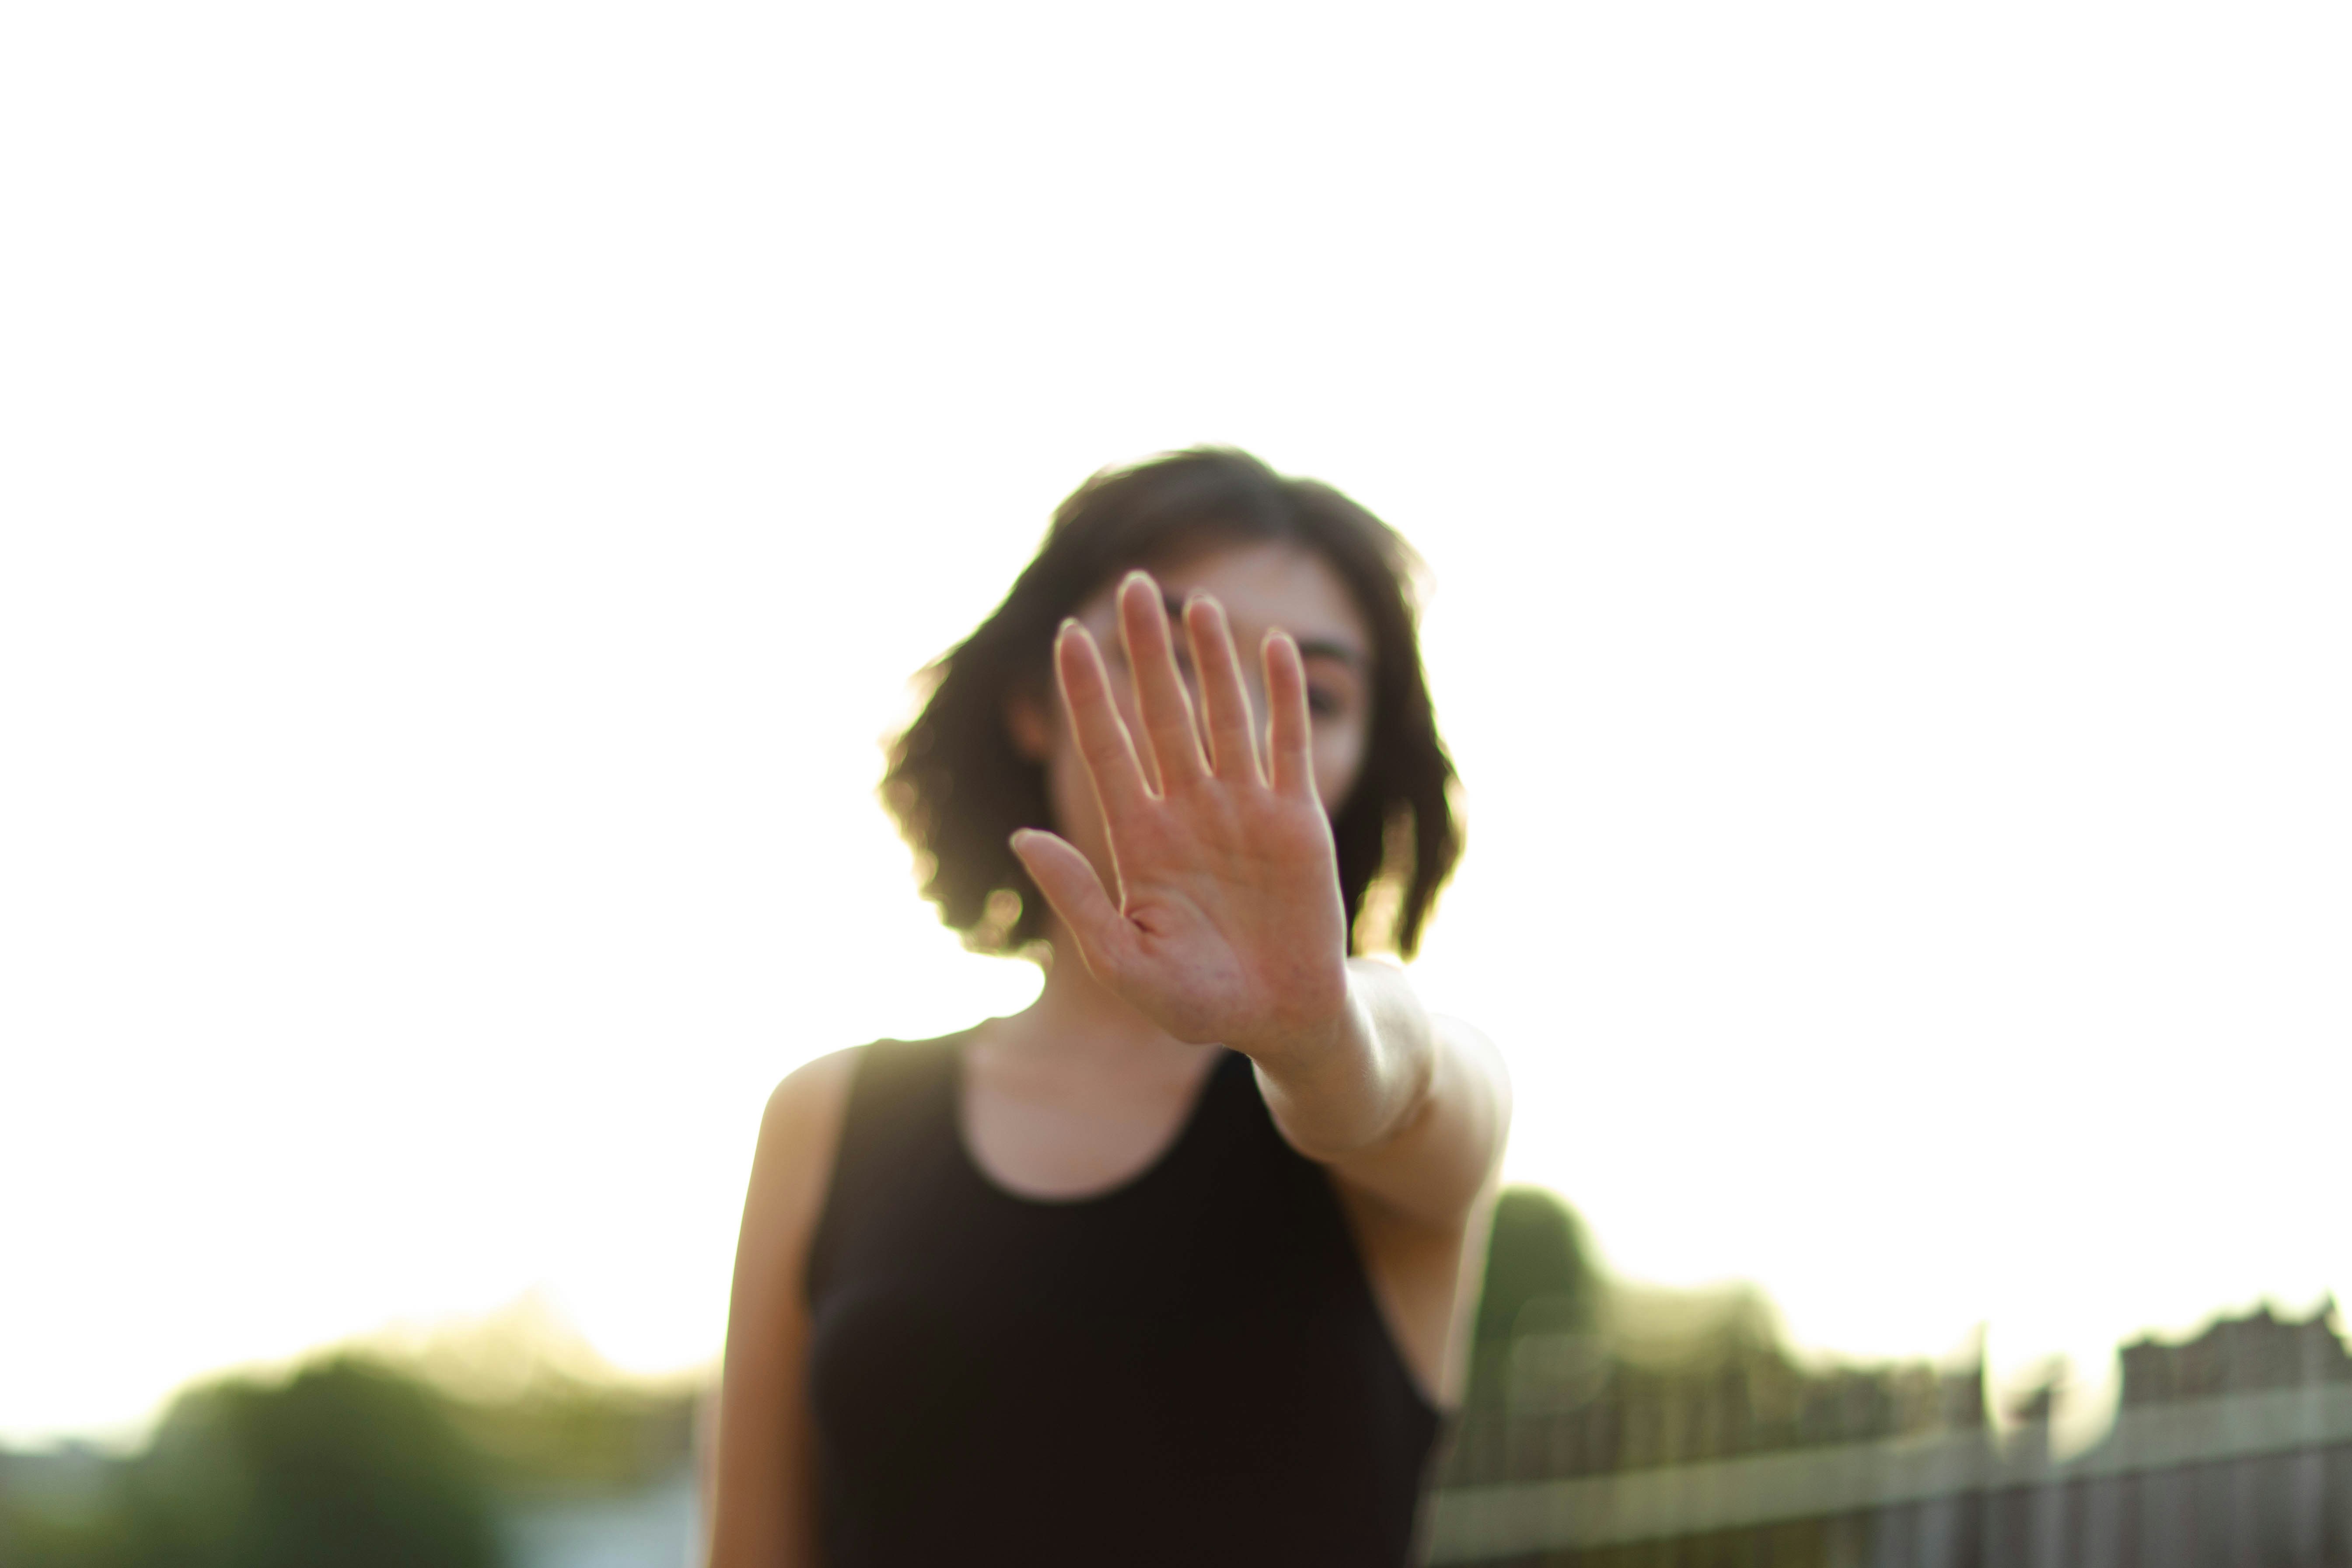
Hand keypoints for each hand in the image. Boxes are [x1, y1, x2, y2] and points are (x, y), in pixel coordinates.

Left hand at [1009, 571, 1352, 1060]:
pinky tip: (1274, 647)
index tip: (1069, 636)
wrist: (1279, 1021)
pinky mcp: (1297, 820)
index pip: (1107, 748)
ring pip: (1223, 716)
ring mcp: (1244, 810)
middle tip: (1133, 584)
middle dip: (1146, 651)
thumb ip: (1077, 901)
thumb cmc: (1196, 1003)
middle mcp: (1188, 811)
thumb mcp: (1123, 964)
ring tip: (1196, 602)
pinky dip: (1284, 697)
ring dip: (1211, 659)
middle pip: (1161, 713)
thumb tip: (1024, 835)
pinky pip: (1287, 745)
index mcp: (1139, 840)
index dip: (1089, 693)